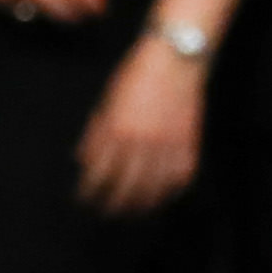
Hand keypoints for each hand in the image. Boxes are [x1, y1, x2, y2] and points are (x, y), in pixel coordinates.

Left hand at [75, 33, 209, 214]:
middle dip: (112, 205)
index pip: (98, 174)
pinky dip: (170, 192)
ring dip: (140, 206)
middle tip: (105, 212)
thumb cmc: (136, 76)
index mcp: (116, 132)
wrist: (176, 59)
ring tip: (132, 213)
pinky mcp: (189, 145)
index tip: (82, 199)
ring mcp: (168, 147)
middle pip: (125, 189)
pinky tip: (162, 197)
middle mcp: (142, 144)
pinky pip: (179, 179)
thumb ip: (95, 134)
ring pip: (153, 190)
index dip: (88, 191)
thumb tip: (82, 161)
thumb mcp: (106, 102)